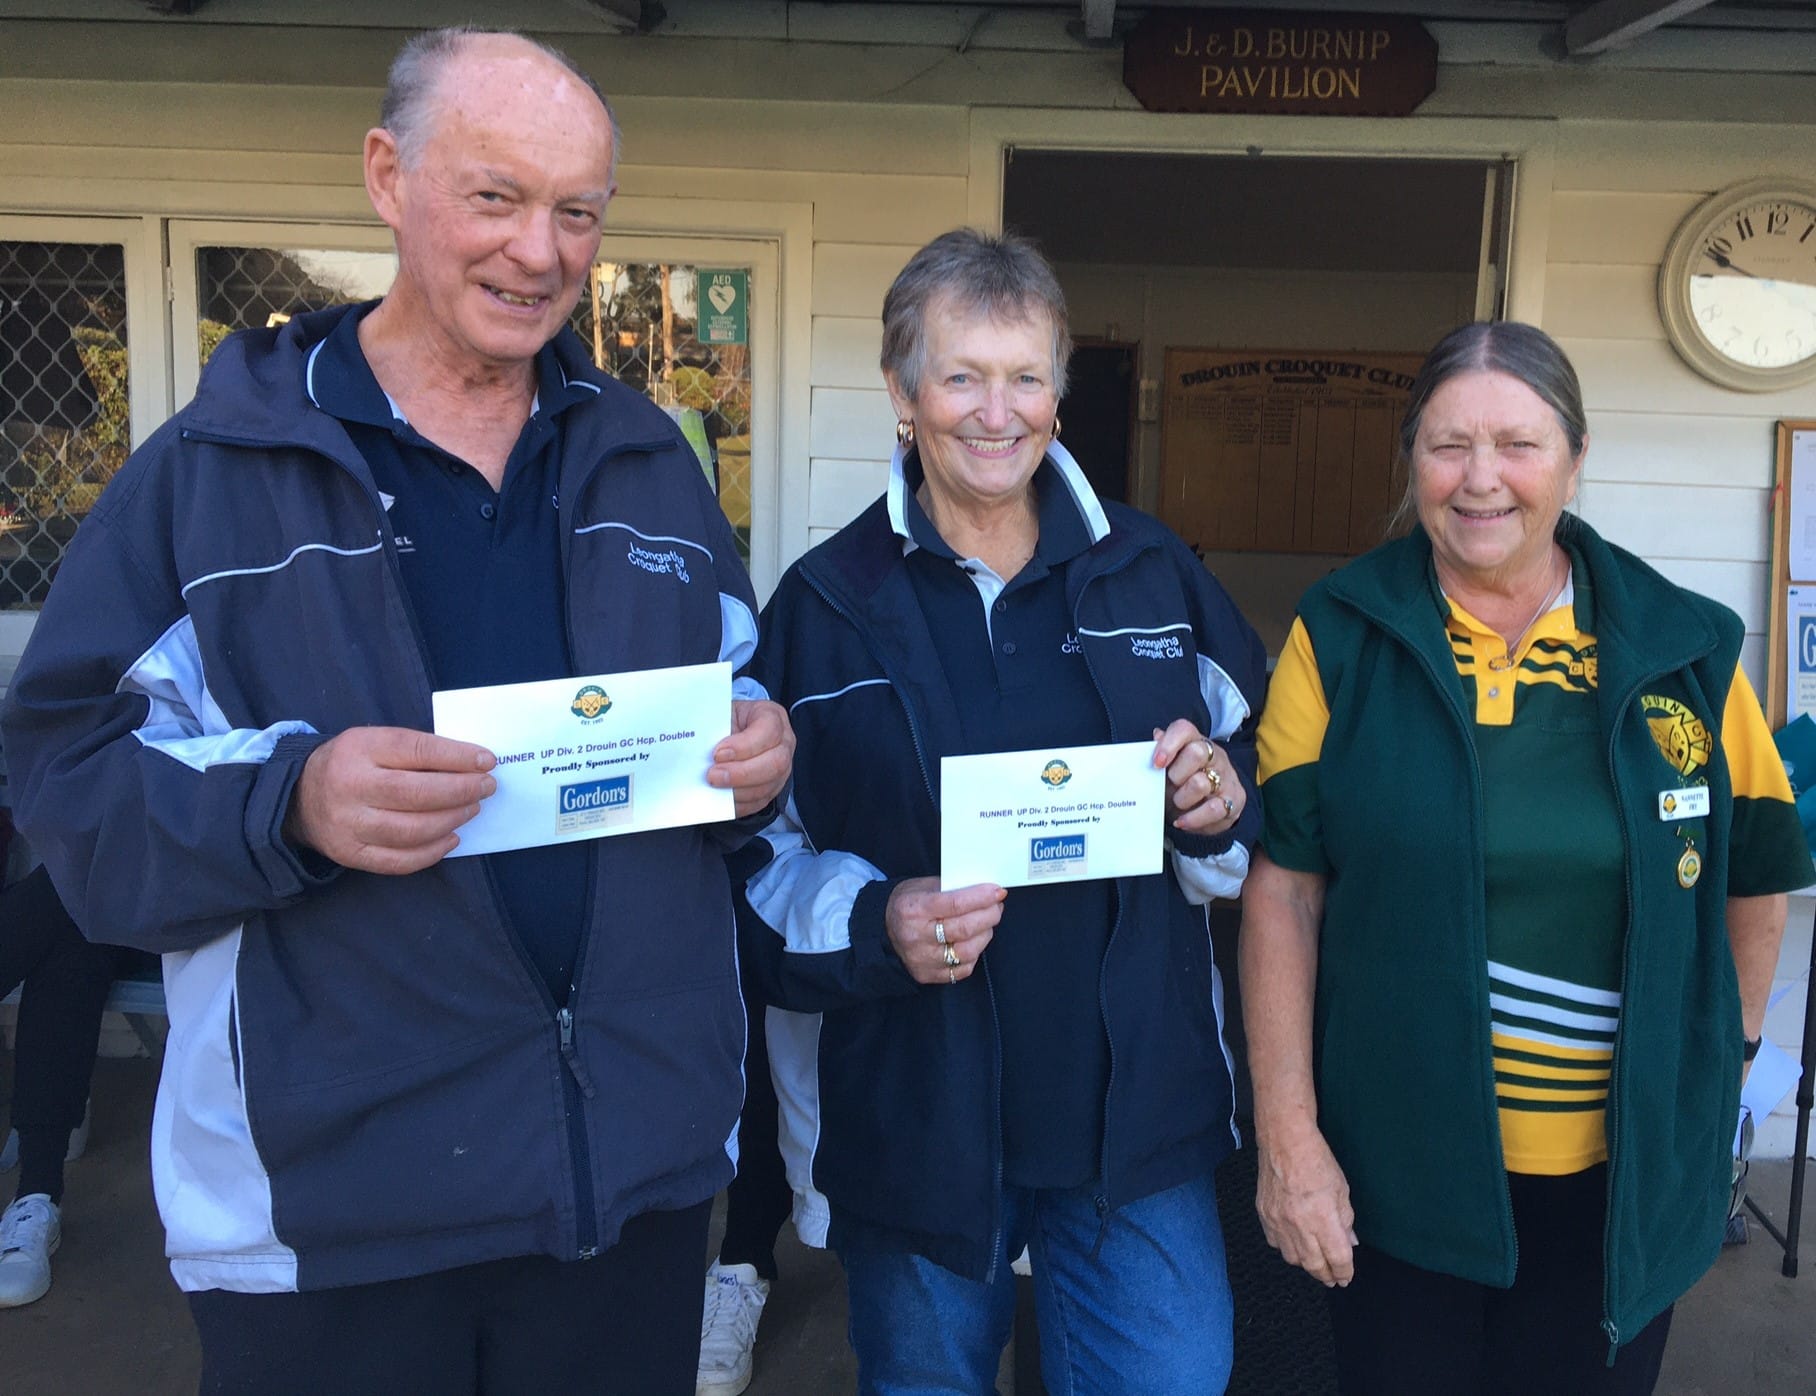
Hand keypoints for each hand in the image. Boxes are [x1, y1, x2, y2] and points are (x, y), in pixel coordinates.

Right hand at [286, 727, 495, 874]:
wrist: (298, 798)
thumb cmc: (352, 764)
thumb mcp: (374, 741)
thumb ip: (415, 750)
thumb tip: (472, 763)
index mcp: (359, 749)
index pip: (416, 751)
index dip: (457, 757)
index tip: (487, 761)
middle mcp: (350, 787)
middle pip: (417, 794)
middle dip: (462, 791)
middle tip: (487, 788)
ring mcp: (349, 824)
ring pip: (413, 830)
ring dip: (452, 820)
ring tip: (472, 809)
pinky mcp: (351, 854)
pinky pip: (400, 860)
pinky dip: (433, 851)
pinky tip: (452, 837)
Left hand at [709, 700, 794, 817]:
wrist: (728, 732)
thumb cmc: (726, 720)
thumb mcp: (721, 714)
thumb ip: (715, 727)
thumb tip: (699, 745)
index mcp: (772, 717)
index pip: (769, 731)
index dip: (744, 745)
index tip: (718, 753)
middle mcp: (783, 743)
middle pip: (775, 763)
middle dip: (741, 773)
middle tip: (713, 775)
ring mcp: (781, 768)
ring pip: (767, 786)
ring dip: (737, 790)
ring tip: (713, 786)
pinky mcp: (771, 788)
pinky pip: (758, 802)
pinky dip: (738, 803)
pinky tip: (720, 798)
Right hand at [885, 877, 1004, 985]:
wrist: (883, 930)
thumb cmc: (907, 905)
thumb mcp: (922, 887)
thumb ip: (951, 888)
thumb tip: (983, 890)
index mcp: (913, 909)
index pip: (954, 904)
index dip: (980, 898)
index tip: (997, 891)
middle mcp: (916, 936)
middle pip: (964, 929)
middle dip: (989, 915)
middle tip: (996, 906)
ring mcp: (922, 959)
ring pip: (967, 951)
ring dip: (985, 935)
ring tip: (986, 923)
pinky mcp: (928, 975)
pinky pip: (963, 969)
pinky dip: (974, 954)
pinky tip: (973, 942)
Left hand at [1152, 721, 1244, 833]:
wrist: (1209, 808)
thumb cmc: (1184, 782)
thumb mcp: (1169, 767)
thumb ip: (1161, 751)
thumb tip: (1157, 735)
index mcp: (1196, 741)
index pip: (1184, 730)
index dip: (1168, 744)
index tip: (1156, 763)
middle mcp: (1215, 756)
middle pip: (1196, 753)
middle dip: (1175, 774)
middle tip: (1169, 785)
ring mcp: (1226, 778)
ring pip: (1201, 783)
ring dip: (1182, 799)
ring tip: (1177, 803)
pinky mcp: (1233, 801)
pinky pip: (1213, 810)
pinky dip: (1193, 819)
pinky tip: (1182, 821)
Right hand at [1255, 1127, 1358, 1286]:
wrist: (1285, 1141)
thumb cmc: (1316, 1160)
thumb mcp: (1343, 1190)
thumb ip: (1346, 1220)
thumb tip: (1349, 1242)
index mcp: (1323, 1219)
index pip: (1338, 1258)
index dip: (1344, 1272)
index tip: (1346, 1277)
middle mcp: (1299, 1225)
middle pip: (1314, 1265)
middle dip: (1326, 1275)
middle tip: (1332, 1279)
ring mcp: (1278, 1221)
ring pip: (1293, 1259)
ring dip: (1306, 1264)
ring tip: (1315, 1263)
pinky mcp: (1264, 1214)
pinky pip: (1275, 1243)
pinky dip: (1287, 1248)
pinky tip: (1294, 1244)